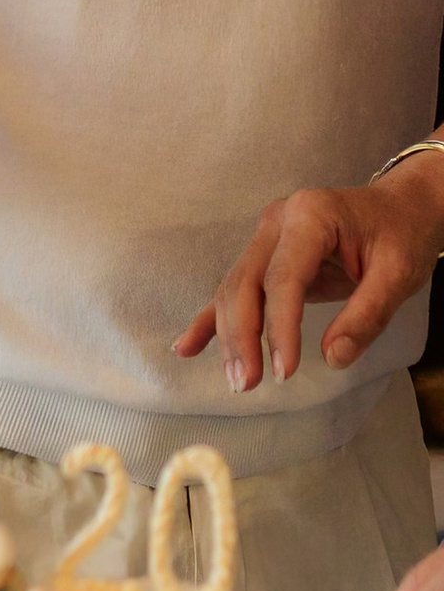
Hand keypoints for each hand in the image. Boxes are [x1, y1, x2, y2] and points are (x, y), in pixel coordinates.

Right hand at [176, 155, 443, 389]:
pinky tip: (186, 348)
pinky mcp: (261, 255)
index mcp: (311, 215)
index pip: (283, 279)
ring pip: (231, 292)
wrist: (403, 206)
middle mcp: (278, 222)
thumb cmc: (404, 233)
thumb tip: (334, 358)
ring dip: (230, 339)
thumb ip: (369, 314)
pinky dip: (209, 322)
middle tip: (248, 383)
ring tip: (240, 380)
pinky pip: (230, 290)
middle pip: (243, 286)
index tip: (284, 372)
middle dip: (241, 339)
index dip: (279, 329)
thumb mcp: (401, 272)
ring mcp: (264, 237)